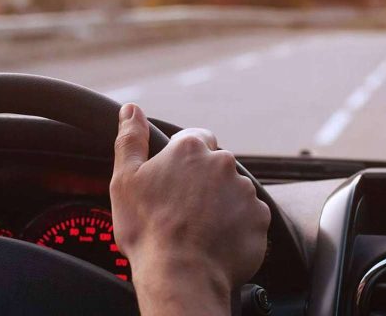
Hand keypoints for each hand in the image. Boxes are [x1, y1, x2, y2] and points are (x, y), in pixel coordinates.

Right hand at [110, 103, 269, 315]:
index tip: (173, 180)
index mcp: (191, 149)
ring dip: (220, 203)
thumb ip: (130, 139)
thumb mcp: (125, 180)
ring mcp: (245, 191)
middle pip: (215, 165)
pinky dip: (236, 226)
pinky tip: (215, 241)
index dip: (183, 157)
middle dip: (202, 182)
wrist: (180, 275)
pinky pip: (249, 217)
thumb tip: (131, 110)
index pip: (195, 137)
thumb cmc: (147, 228)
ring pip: (233, 191)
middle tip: (181, 209)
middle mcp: (223, 163)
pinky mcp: (260, 219)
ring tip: (198, 229)